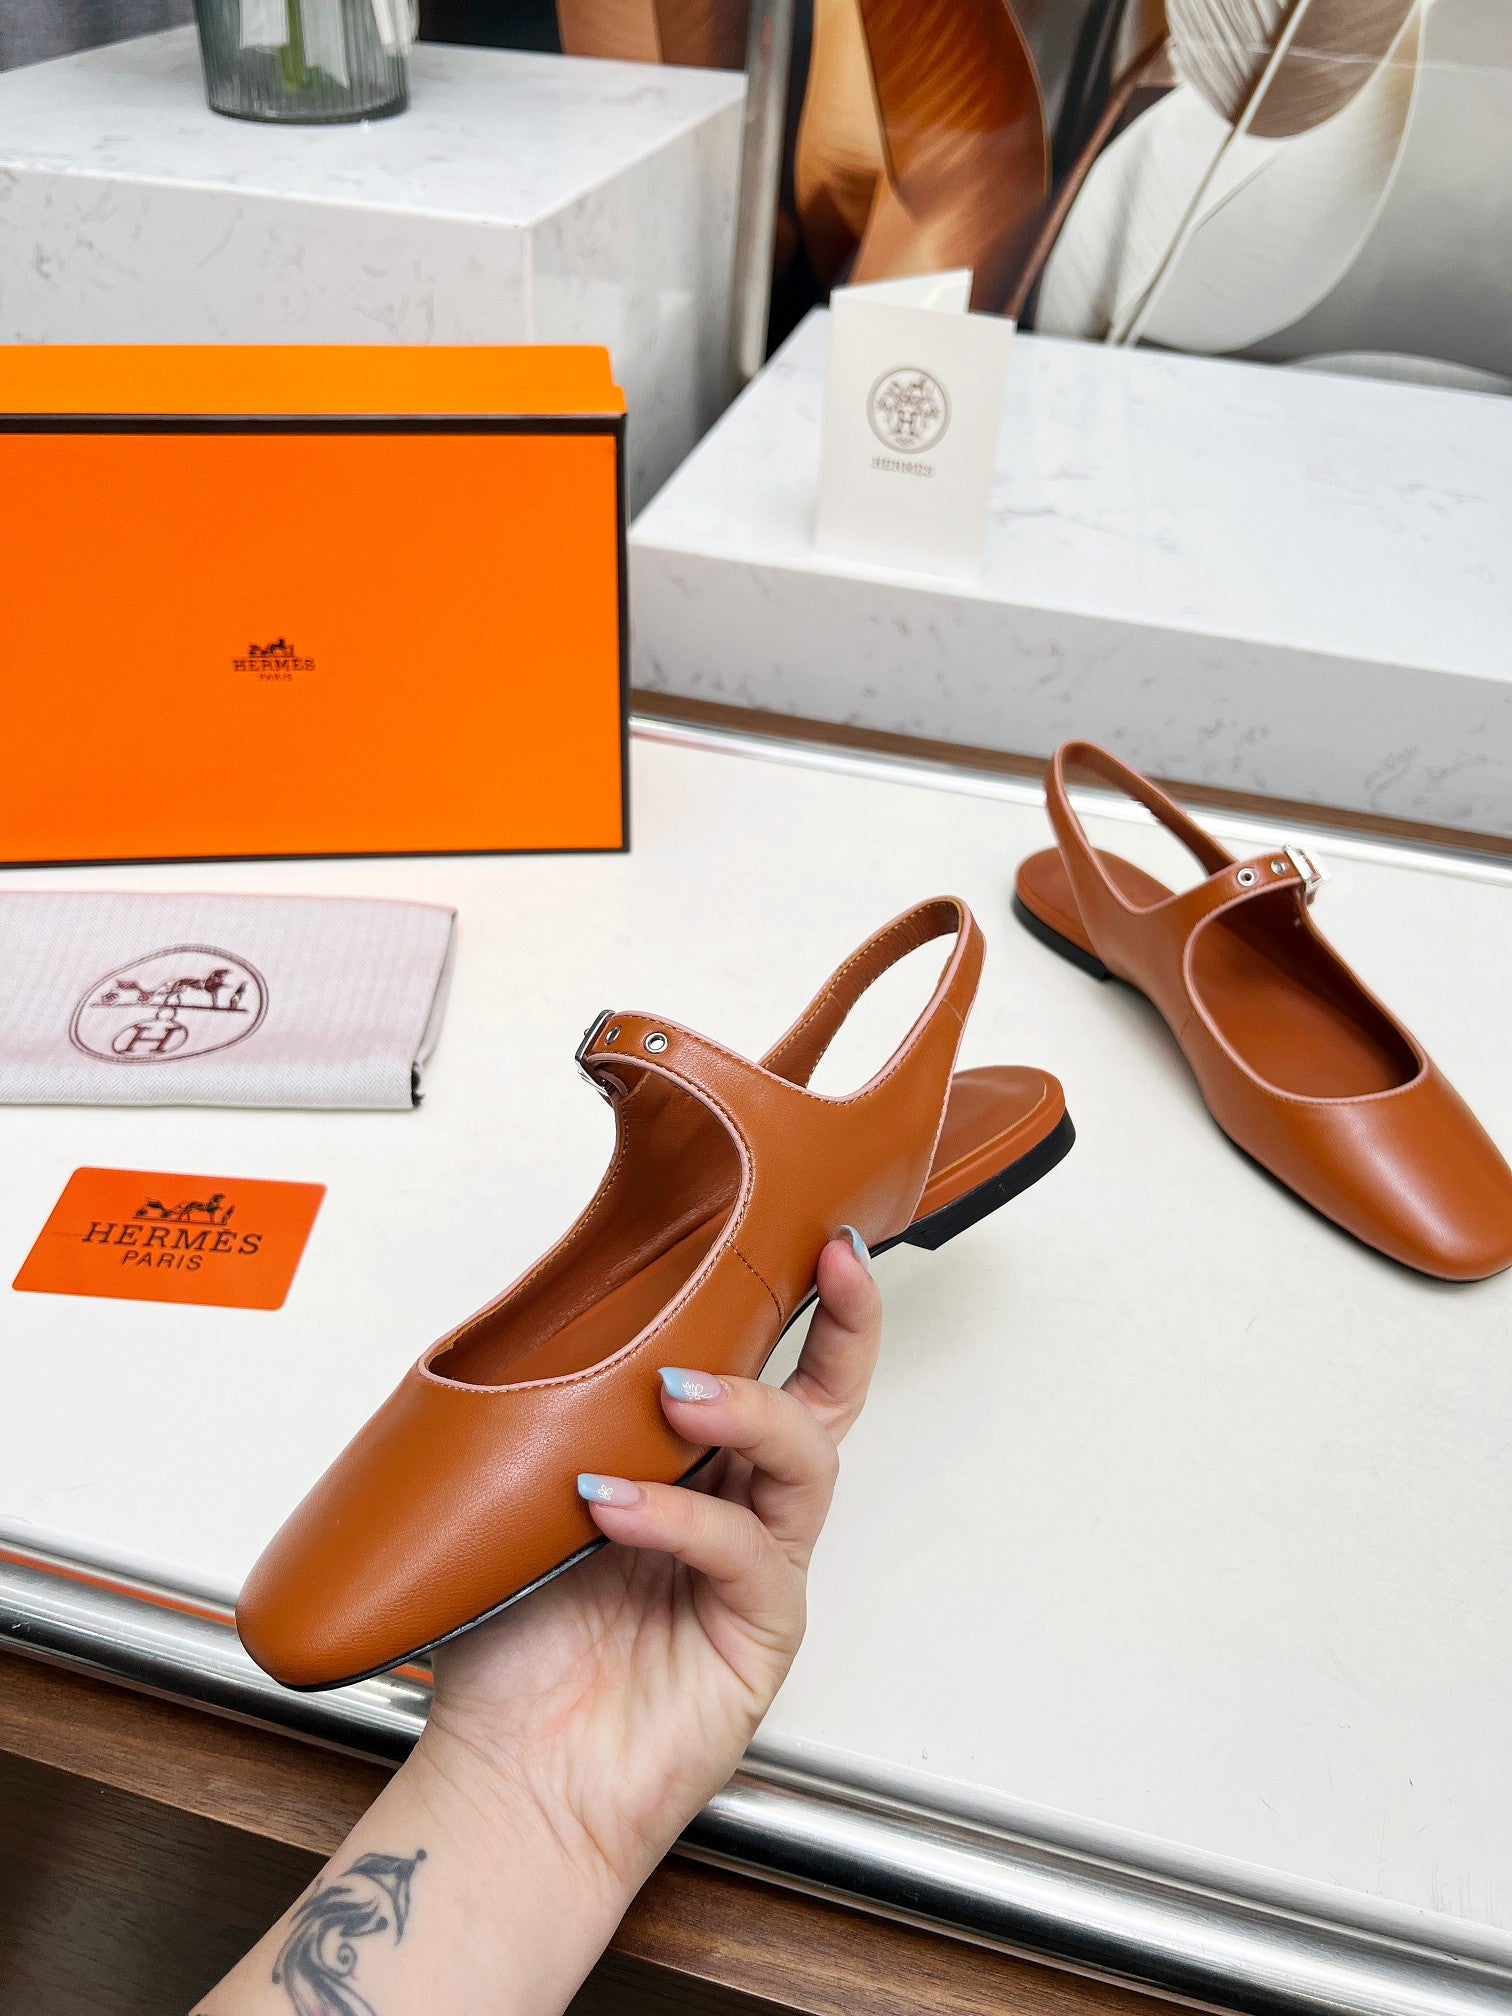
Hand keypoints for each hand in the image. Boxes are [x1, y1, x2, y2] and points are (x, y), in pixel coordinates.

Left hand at [415, 1231, 881, 1895]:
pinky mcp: (759, 1634)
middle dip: (844, 1324)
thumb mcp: (521, 1501)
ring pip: (804, 1461)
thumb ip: (549, 1420)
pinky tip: (614, 1506)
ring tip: (675, 1393)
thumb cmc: (516, 1648)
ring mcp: (757, 1569)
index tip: (814, 1233)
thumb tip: (535, 1322)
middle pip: (828, 1401)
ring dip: (747, 1410)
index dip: (803, 1300)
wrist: (511, 1780)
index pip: (766, 1365)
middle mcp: (740, 1507)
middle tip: (830, 1264)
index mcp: (695, 1464)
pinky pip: (744, 1553)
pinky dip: (680, 1519)